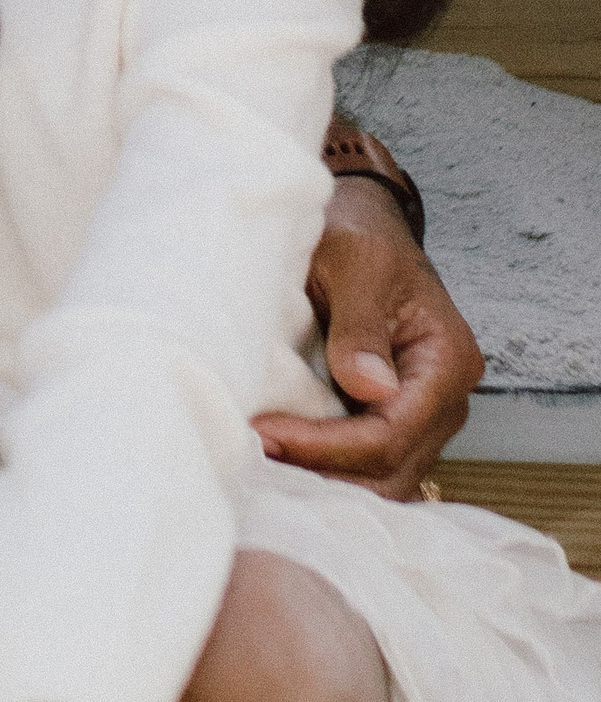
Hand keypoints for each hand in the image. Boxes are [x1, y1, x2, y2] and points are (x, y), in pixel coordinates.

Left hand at [255, 172, 482, 498]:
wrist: (361, 221)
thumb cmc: (358, 233)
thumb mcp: (357, 263)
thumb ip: (362, 325)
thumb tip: (370, 389)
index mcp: (447, 361)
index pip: (390, 433)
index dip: (327, 446)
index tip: (266, 434)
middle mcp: (443, 398)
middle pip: (390, 469)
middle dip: (324, 472)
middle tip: (255, 457)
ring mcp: (421, 413)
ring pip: (382, 478)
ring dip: (326, 480)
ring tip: (265, 465)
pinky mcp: (392, 416)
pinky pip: (367, 463)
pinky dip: (329, 470)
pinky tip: (284, 460)